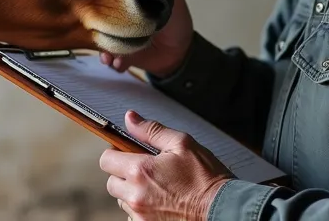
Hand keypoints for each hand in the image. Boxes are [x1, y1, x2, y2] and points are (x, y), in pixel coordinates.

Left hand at [99, 110, 232, 220]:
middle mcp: (135, 195)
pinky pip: (133, 217)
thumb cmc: (206, 178)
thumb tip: (130, 118)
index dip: (116, 152)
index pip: (106, 160)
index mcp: (140, 170)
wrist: (222, 209)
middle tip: (145, 170)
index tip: (127, 152)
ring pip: (123, 200)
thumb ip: (151, 130)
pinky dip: (142, 209)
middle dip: (123, 174)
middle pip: (111, 182)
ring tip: (157, 187)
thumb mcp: (182, 144)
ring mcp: (140, 215)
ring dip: (133, 192)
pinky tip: (160, 202)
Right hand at [100, 0, 192, 77]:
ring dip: (103, 50)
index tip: (97, 3)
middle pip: (102, 24)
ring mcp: (122, 42)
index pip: (110, 1)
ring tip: (107, 55)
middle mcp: (122, 23)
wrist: (182, 52)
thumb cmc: (177, 21)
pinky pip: (114, 61)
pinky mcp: (125, 58)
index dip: (102, 2)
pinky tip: (119, 62)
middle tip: (99, 32)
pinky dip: (114, 63)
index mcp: (129, 7)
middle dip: (98, 29)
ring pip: (104, 44)